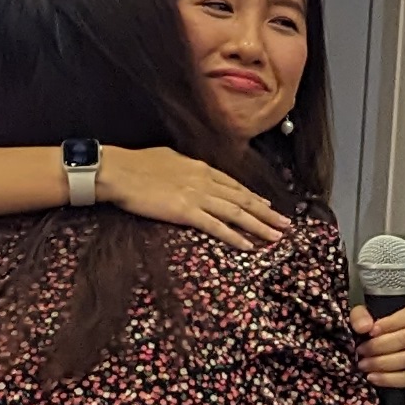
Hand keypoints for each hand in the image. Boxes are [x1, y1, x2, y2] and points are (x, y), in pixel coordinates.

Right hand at [100, 144, 290, 246]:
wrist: (119, 171)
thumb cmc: (135, 164)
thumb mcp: (167, 159)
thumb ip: (184, 168)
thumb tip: (188, 172)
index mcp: (199, 167)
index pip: (233, 184)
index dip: (252, 197)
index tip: (266, 205)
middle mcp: (204, 180)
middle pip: (242, 199)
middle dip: (266, 213)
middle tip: (286, 224)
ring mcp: (197, 196)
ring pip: (237, 213)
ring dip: (259, 226)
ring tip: (276, 236)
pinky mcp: (186, 211)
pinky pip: (216, 226)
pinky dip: (234, 236)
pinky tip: (248, 246)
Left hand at [353, 300, 404, 392]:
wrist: (387, 370)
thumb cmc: (379, 339)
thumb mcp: (367, 322)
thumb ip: (361, 317)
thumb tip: (364, 327)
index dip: (392, 322)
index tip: (371, 331)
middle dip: (381, 345)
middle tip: (362, 351)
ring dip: (383, 362)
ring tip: (364, 365)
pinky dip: (390, 378)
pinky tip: (373, 377)